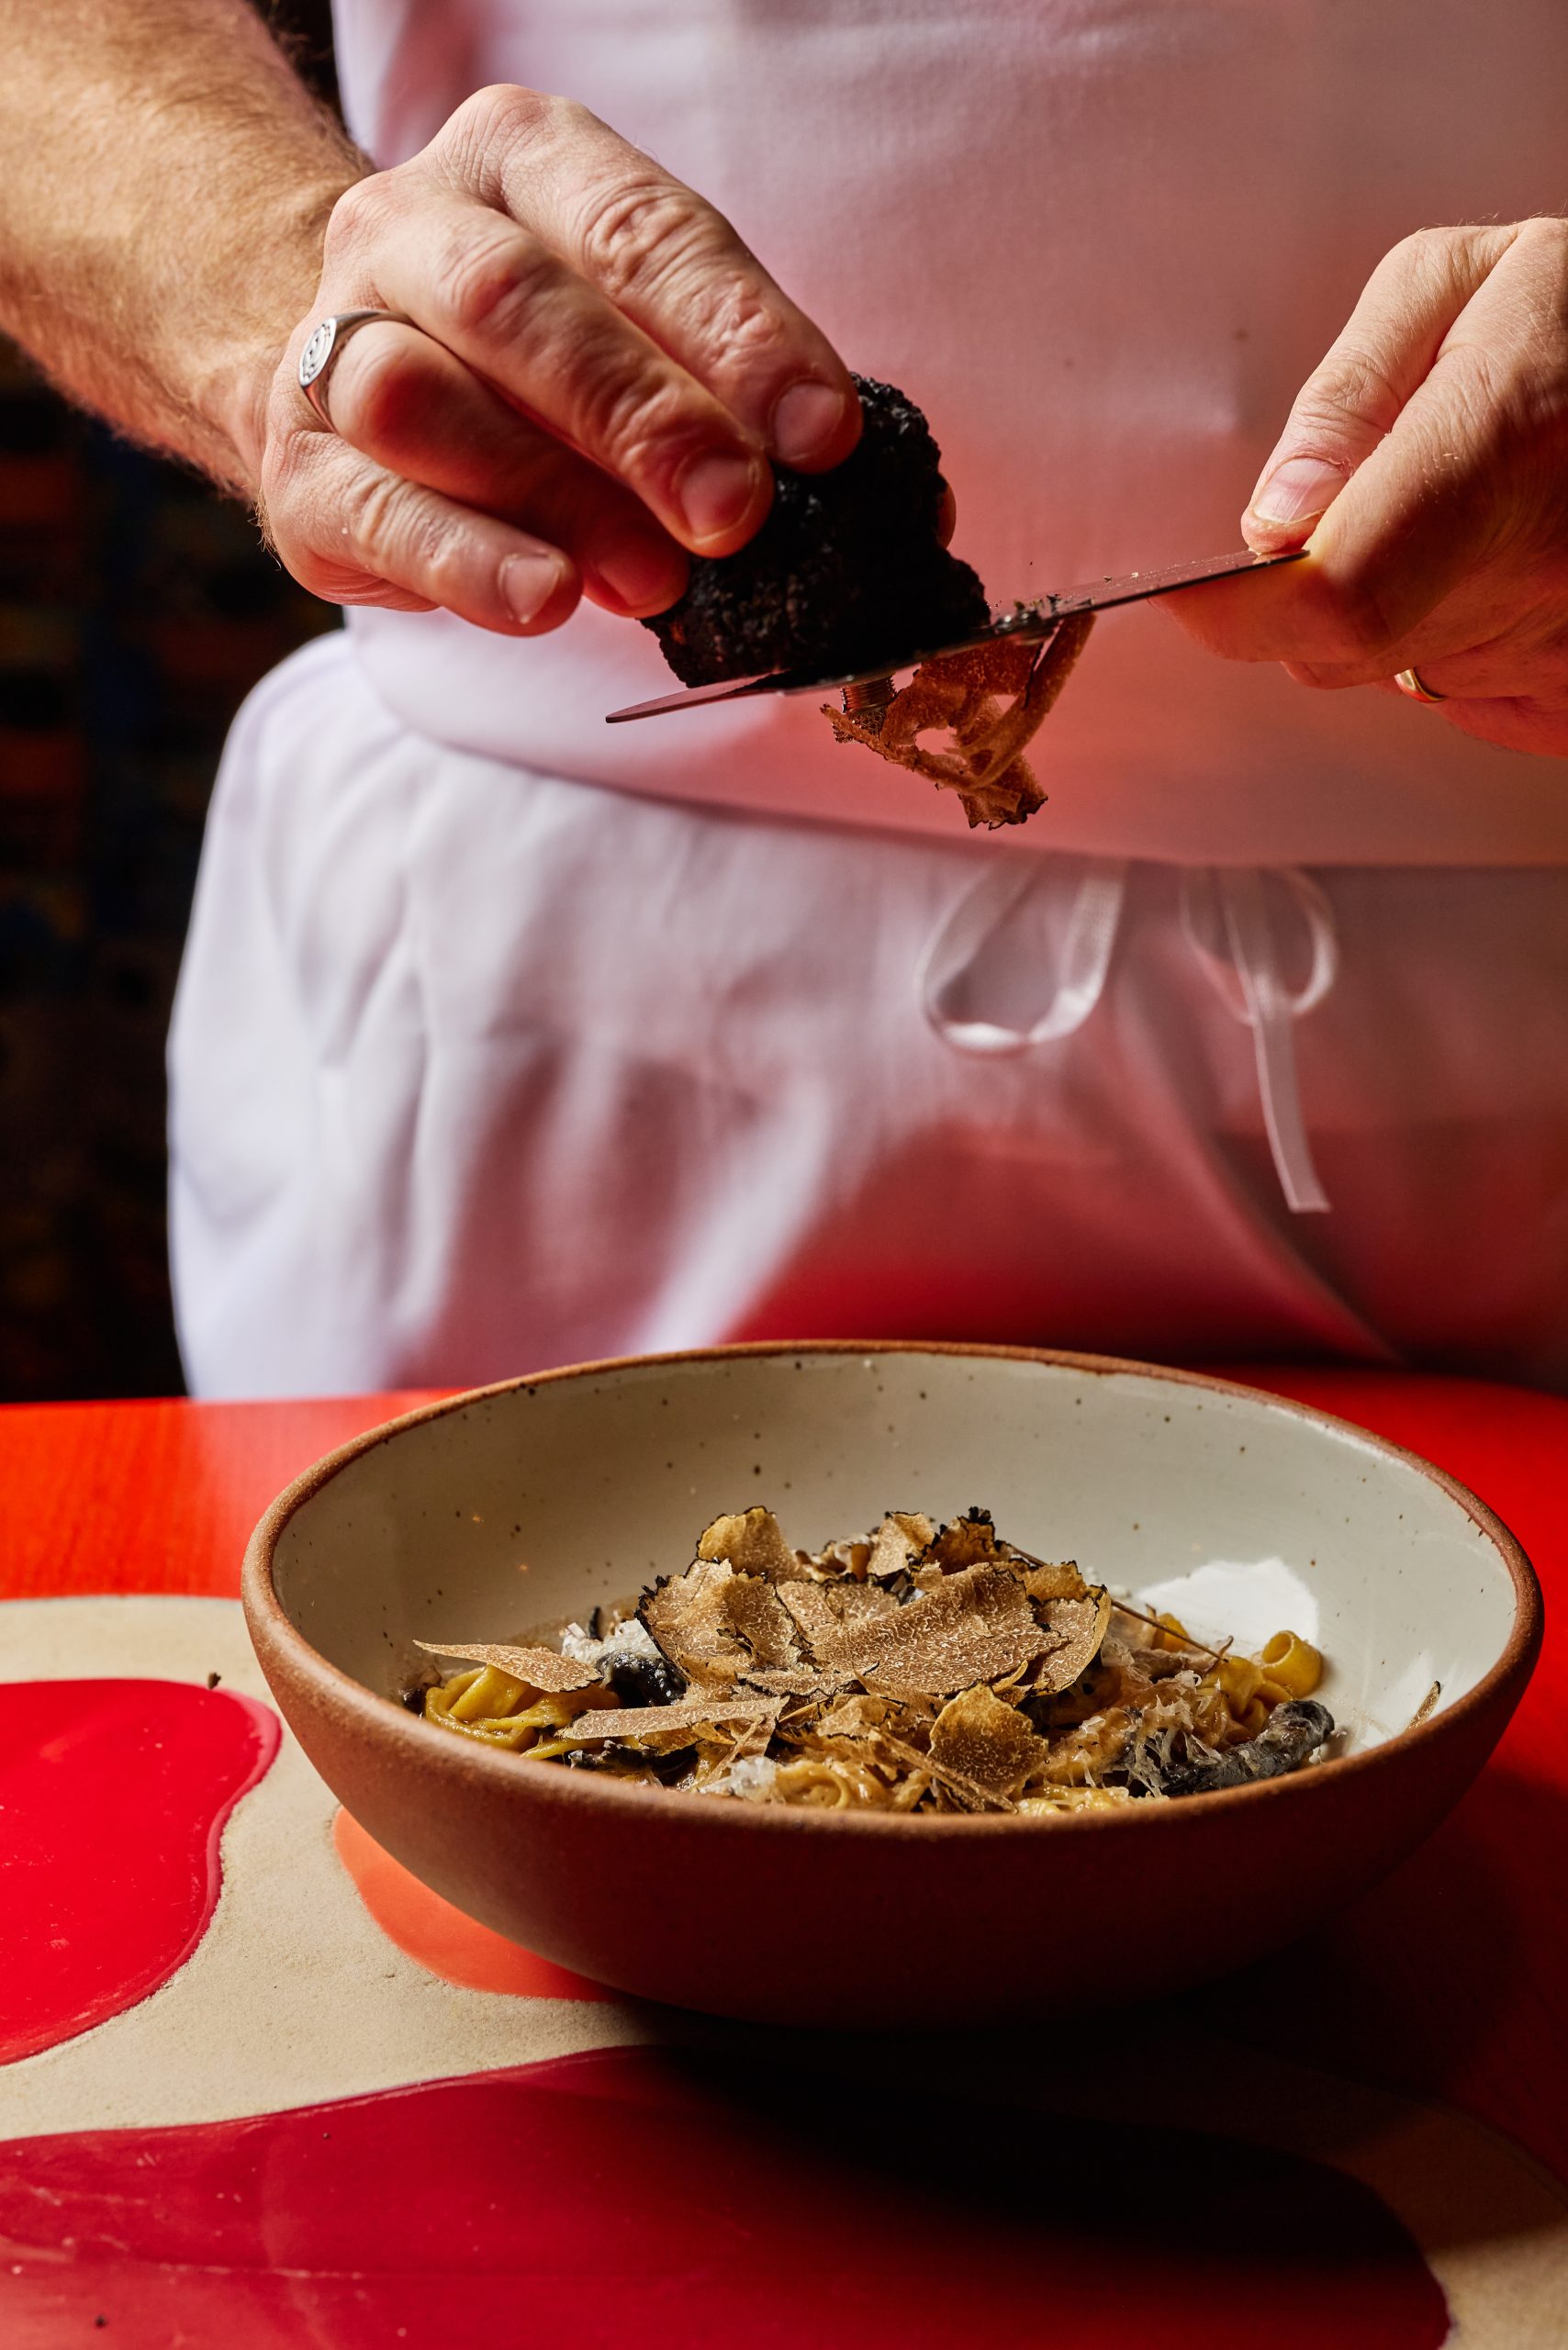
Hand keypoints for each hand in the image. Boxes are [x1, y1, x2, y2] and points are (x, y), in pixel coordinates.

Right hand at [250, 85, 859, 635]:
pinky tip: (548, 599)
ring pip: (422, 399)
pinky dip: (465, 560)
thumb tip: (886, 499)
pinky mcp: (295, 471)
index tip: (821, 433)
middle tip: (738, 511)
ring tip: (655, 580)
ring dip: (555, 495)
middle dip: (644, 415)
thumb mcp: (644, 336)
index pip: (634, 230)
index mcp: (520, 163)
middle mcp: (410, 230)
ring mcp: (332, 343)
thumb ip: (738, 397)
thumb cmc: (538, 368)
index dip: (734, 332)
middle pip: (517, 306)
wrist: (341, 378)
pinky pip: (370, 509)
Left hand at [1166, 220, 1567, 753]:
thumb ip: (1346, 398)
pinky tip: (1508, 561)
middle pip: (1343, 649)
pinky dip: (1462, 642)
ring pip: (1401, 672)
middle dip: (1310, 592)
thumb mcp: (1460, 282)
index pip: (1330, 597)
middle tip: (1364, 500)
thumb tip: (1274, 518)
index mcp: (1499, 451)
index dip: (1237, 612)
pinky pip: (1471, 700)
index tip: (1196, 592)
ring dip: (1398, 609)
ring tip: (1471, 510)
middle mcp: (1541, 565)